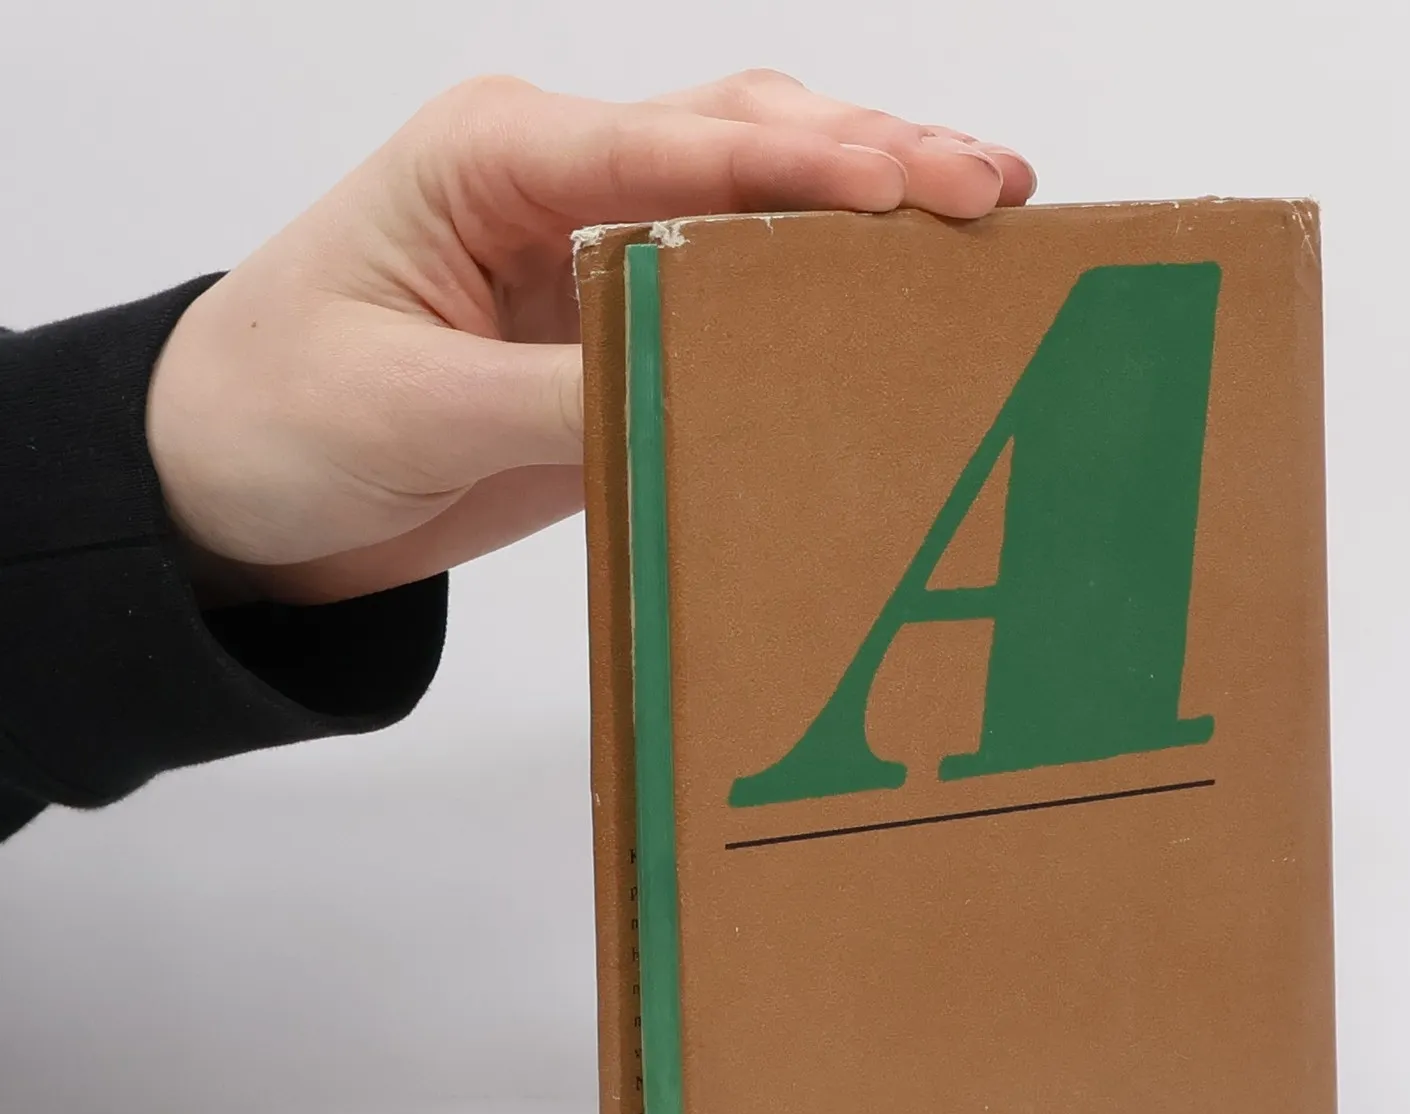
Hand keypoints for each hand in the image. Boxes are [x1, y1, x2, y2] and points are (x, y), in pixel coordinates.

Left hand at [146, 72, 1035, 606]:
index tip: (908, 191)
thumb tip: (699, 390)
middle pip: (743, 140)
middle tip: (992, 189)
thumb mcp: (411, 410)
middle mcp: (563, 183)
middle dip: (874, 157)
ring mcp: (597, 253)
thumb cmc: (278, 415)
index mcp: (499, 159)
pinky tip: (896, 301)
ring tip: (986, 212)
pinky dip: (821, 294)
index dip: (800, 166)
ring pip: (756, 198)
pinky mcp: (614, 331)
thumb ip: (560, 395)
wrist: (229, 489)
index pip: (676, 146)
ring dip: (867, 203)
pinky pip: (736, 301)